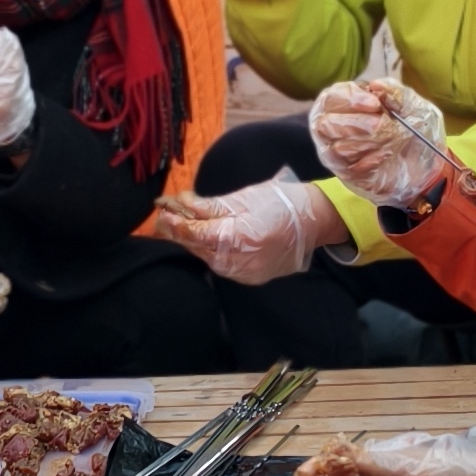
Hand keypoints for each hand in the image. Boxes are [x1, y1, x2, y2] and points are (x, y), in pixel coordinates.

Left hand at [142, 171, 331, 283]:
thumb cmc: (280, 202)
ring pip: (208, 259)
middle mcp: (241, 260)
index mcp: (239, 236)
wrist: (314, 221)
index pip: (197, 234)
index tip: (161, 212)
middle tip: (162, 219)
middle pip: (198, 248)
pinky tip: (204, 242)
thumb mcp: (243, 198)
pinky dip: (210, 253)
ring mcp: (246, 272)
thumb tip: (181, 204)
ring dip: (193, 244)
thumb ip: (210, 206)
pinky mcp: (251, 278)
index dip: (176, 224)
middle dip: (179, 234)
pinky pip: (222, 266)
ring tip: (179, 229)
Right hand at [307, 74, 450, 202]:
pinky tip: (385, 156)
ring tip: (388, 142)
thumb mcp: (413, 106)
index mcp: (348, 103)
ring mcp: (338, 153)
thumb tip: (375, 84)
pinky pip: (349, 168)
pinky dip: (369, 161)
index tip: (375, 104)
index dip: (351, 99)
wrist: (429, 165)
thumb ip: (396, 92)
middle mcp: (336, 127)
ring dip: (366, 143)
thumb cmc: (415, 130)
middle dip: (354, 123)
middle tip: (378, 124)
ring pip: (337, 147)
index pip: (333, 97)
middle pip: (325, 123)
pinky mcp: (348, 175)